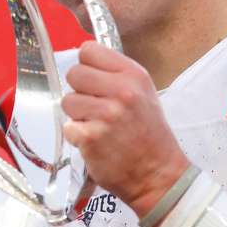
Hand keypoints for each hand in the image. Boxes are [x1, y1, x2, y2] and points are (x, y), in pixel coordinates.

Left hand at [62, 41, 189, 217]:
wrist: (158, 175)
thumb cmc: (150, 135)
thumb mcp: (144, 94)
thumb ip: (116, 76)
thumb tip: (84, 64)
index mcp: (133, 75)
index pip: (89, 50)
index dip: (87, 66)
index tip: (93, 80)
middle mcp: (121, 91)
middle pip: (74, 73)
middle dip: (79, 91)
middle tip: (94, 107)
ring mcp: (106, 115)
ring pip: (67, 101)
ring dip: (77, 115)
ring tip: (97, 126)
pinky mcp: (91, 137)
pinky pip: (68, 127)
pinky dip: (77, 137)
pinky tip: (95, 142)